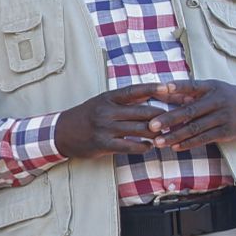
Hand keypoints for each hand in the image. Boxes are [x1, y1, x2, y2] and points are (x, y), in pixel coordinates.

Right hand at [53, 84, 177, 158]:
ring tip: (165, 135)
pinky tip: (149, 146)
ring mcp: (105, 128)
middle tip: (176, 119)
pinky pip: (130, 146)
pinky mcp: (103, 144)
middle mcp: (107, 111)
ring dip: (156, 133)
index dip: (153, 88)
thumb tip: (149, 96)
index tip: (170, 88)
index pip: (134, 90)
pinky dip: (143, 146)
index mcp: (107, 98)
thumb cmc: (85, 116)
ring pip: (140, 130)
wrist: (60, 133)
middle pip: (143, 112)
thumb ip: (122, 100)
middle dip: (163, 116)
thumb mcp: (101, 102)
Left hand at [146, 80, 235, 150]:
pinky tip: (175, 147)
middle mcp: (217, 101)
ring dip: (175, 136)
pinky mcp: (227, 131)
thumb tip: (160, 92)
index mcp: (211, 87)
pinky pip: (204, 138)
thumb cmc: (226, 97)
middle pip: (190, 111)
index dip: (176, 86)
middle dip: (169, 119)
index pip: (192, 86)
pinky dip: (189, 143)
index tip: (161, 88)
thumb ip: (188, 92)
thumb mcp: (212, 89)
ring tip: (158, 142)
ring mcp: (223, 117)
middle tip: (151, 126)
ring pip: (196, 128)